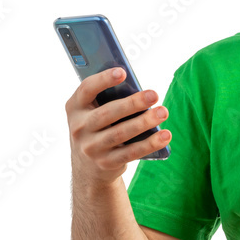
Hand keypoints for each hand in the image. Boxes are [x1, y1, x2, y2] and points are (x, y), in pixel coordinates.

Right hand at [65, 67, 171, 189]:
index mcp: (75, 107)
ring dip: (145, 122)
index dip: (103, 80)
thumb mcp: (94, 113)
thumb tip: (140, 92)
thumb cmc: (99, 128)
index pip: (86, 89)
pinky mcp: (106, 163)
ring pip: (121, 133)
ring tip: (163, 112)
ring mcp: (91, 147)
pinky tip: (165, 136)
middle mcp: (79, 127)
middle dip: (133, 103)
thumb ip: (108, 100)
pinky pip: (131, 152)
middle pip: (108, 113)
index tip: (122, 72)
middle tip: (154, 94)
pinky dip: (150, 144)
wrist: (88, 168)